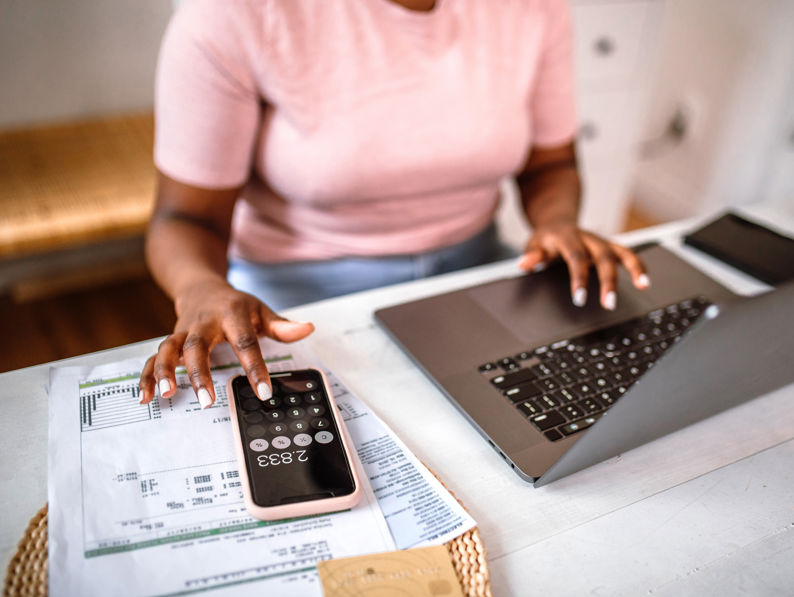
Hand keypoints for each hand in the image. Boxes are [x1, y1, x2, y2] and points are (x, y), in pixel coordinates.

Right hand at [138, 279, 313, 407]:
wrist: (201, 287)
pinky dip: (147, 376)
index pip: (245, 342)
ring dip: (164, 371)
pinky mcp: (170, 342)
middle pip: (197, 346)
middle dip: (199, 373)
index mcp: (231, 315)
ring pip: (169, 349)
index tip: (263, 392)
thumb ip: (282, 325)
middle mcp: (203, 323)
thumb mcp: (260, 310)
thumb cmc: (235, 305)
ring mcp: (183, 332)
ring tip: (167, 394)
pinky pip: (152, 358)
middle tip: (207, 400)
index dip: (255, 367)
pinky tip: (147, 396)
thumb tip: (308, 329)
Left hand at [518, 222, 649, 309]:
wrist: (557, 222)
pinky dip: (639, 266)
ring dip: (634, 268)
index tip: (579, 299)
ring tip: (643, 286)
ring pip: (622, 252)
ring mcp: (602, 242)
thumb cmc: (546, 238)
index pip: (576, 258)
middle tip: (608, 303)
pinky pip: (628, 255)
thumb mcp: (534, 244)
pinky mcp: (610, 247)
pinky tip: (645, 282)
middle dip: (608, 281)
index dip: (579, 278)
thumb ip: (532, 255)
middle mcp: (589, 238)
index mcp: (569, 238)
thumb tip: (524, 264)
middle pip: (603, 258)